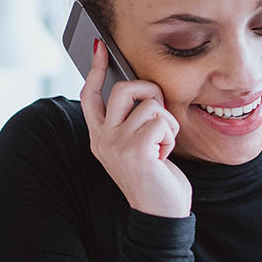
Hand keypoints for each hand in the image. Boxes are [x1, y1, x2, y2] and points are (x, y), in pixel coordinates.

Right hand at [81, 38, 190, 217]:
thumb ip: (131, 121)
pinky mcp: (135, 150)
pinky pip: (162, 121)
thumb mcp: (136, 146)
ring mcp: (116, 144)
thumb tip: (139, 87)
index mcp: (99, 137)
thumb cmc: (155, 178)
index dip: (95, 69)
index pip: (90, 95)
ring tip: (162, 147)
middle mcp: (102, 139)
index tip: (100, 46)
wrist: (161, 214)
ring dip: (167, 124)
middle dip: (151, 93)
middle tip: (159, 117)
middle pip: (124, 88)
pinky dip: (171, 136)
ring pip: (151, 105)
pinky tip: (164, 156)